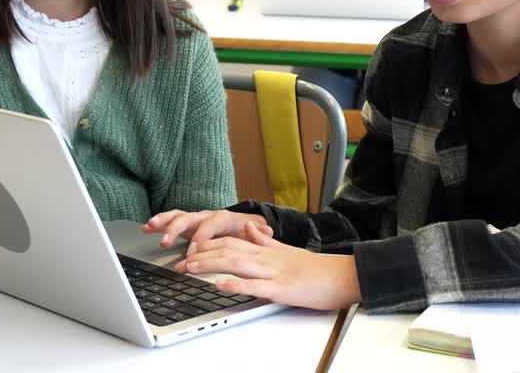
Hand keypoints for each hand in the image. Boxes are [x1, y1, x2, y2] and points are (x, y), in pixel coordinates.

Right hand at [143, 209, 270, 254]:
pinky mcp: (188, 224)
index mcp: (223, 218)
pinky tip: (146, 228)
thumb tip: (267, 231)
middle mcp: (207, 215)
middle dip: (176, 229)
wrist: (246, 223)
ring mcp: (196, 219)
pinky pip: (172, 220)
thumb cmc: (248, 232)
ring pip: (178, 216)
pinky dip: (160, 222)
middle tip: (165, 242)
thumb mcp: (256, 234)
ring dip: (164, 222)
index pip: (209, 227)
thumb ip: (259, 234)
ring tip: (150, 227)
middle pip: (189, 218)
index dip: (200, 240)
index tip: (192, 254)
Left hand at [176, 222, 360, 309]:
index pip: (230, 242)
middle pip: (227, 251)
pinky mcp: (281, 288)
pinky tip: (220, 285)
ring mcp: (273, 272)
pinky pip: (255, 286)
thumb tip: (249, 230)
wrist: (340, 276)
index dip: (206, 246)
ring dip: (210, 265)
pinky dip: (236, 284)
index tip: (187, 251)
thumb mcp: (286, 249)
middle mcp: (266, 258)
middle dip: (200, 256)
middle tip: (178, 263)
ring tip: (190, 268)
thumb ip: (265, 240)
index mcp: (265, 250)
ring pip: (236, 264)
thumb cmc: (315, 268)